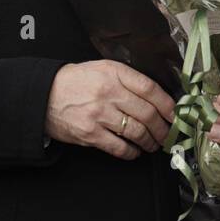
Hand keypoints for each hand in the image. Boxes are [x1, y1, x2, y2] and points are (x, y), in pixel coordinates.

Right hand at [46, 61, 175, 159]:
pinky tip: (135, 151)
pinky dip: (132, 152)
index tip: (175, 113)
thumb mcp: (103, 68)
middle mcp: (109, 92)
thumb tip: (157, 97)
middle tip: (168, 134)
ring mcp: (99, 114)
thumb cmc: (75, 81)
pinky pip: (119, 147)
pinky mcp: (90, 134)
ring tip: (153, 144)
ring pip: (137, 132)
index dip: (167, 104)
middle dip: (163, 128)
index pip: (150, 89)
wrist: (43, 95)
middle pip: (148, 114)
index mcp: (114, 73)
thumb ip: (128, 79)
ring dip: (150, 141)